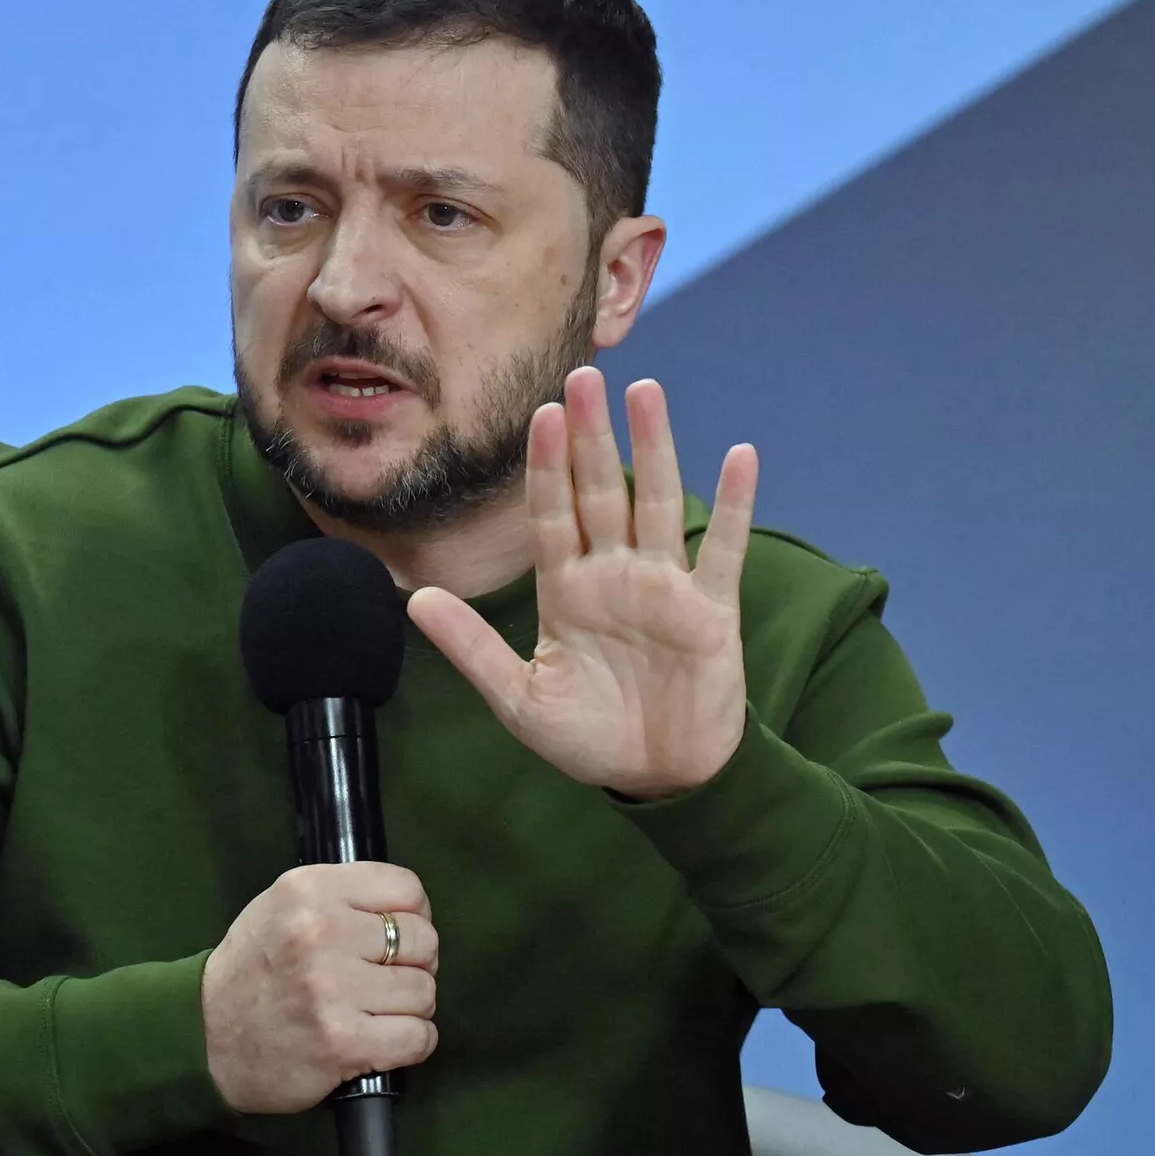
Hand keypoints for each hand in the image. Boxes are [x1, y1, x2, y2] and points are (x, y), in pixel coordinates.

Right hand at [200, 862, 439, 1113]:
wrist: (203, 1036)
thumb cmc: (255, 967)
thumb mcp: (284, 905)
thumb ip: (344, 897)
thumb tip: (413, 913)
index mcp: (311, 889)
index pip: (407, 889)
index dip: (414, 915)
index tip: (397, 936)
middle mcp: (321, 932)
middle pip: (423, 941)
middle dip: (415, 963)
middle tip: (387, 979)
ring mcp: (333, 989)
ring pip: (423, 991)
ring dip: (411, 1007)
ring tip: (378, 1011)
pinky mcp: (342, 1042)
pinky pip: (418, 1037)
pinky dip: (413, 1042)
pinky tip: (387, 1040)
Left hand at [408, 367, 758, 800]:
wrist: (658, 780)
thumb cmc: (589, 739)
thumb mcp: (519, 699)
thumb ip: (472, 648)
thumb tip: (413, 601)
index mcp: (566, 590)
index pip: (552, 514)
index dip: (547, 466)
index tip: (541, 414)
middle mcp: (614, 575)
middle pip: (602, 491)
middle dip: (592, 436)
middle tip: (585, 375)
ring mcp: (664, 586)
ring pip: (659, 503)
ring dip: (656, 448)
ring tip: (648, 394)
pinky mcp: (710, 609)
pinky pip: (723, 548)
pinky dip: (734, 504)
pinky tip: (740, 455)